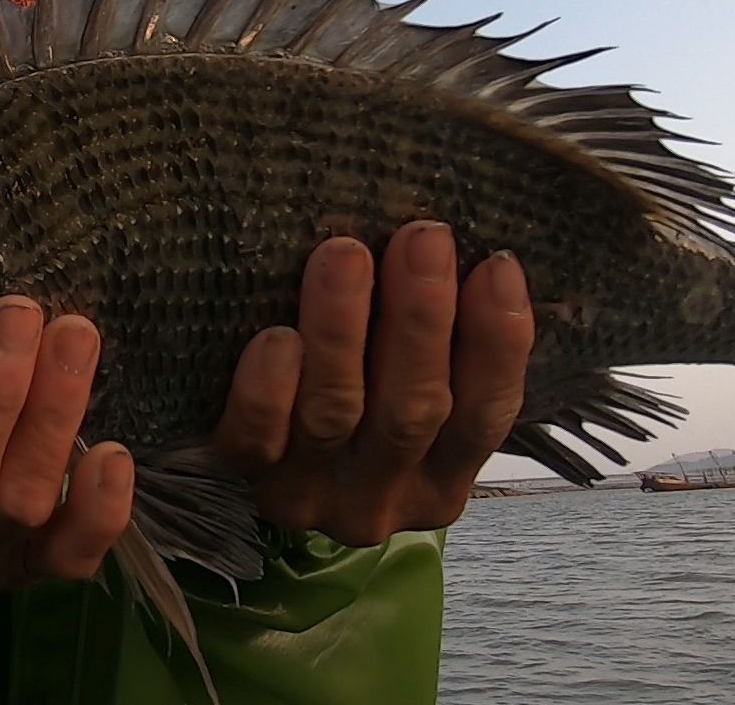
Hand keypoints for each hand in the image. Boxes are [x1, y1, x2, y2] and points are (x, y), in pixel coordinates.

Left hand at [214, 221, 533, 546]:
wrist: (237, 486)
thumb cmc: (346, 397)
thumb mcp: (402, 388)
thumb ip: (436, 344)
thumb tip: (450, 249)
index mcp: (442, 476)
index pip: (485, 413)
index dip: (497, 342)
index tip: (497, 266)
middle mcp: (384, 496)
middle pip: (414, 409)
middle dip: (420, 318)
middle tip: (422, 238)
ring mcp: (313, 494)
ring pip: (335, 411)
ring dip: (342, 329)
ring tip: (344, 255)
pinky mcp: (243, 481)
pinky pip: (257, 440)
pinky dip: (269, 391)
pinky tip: (276, 338)